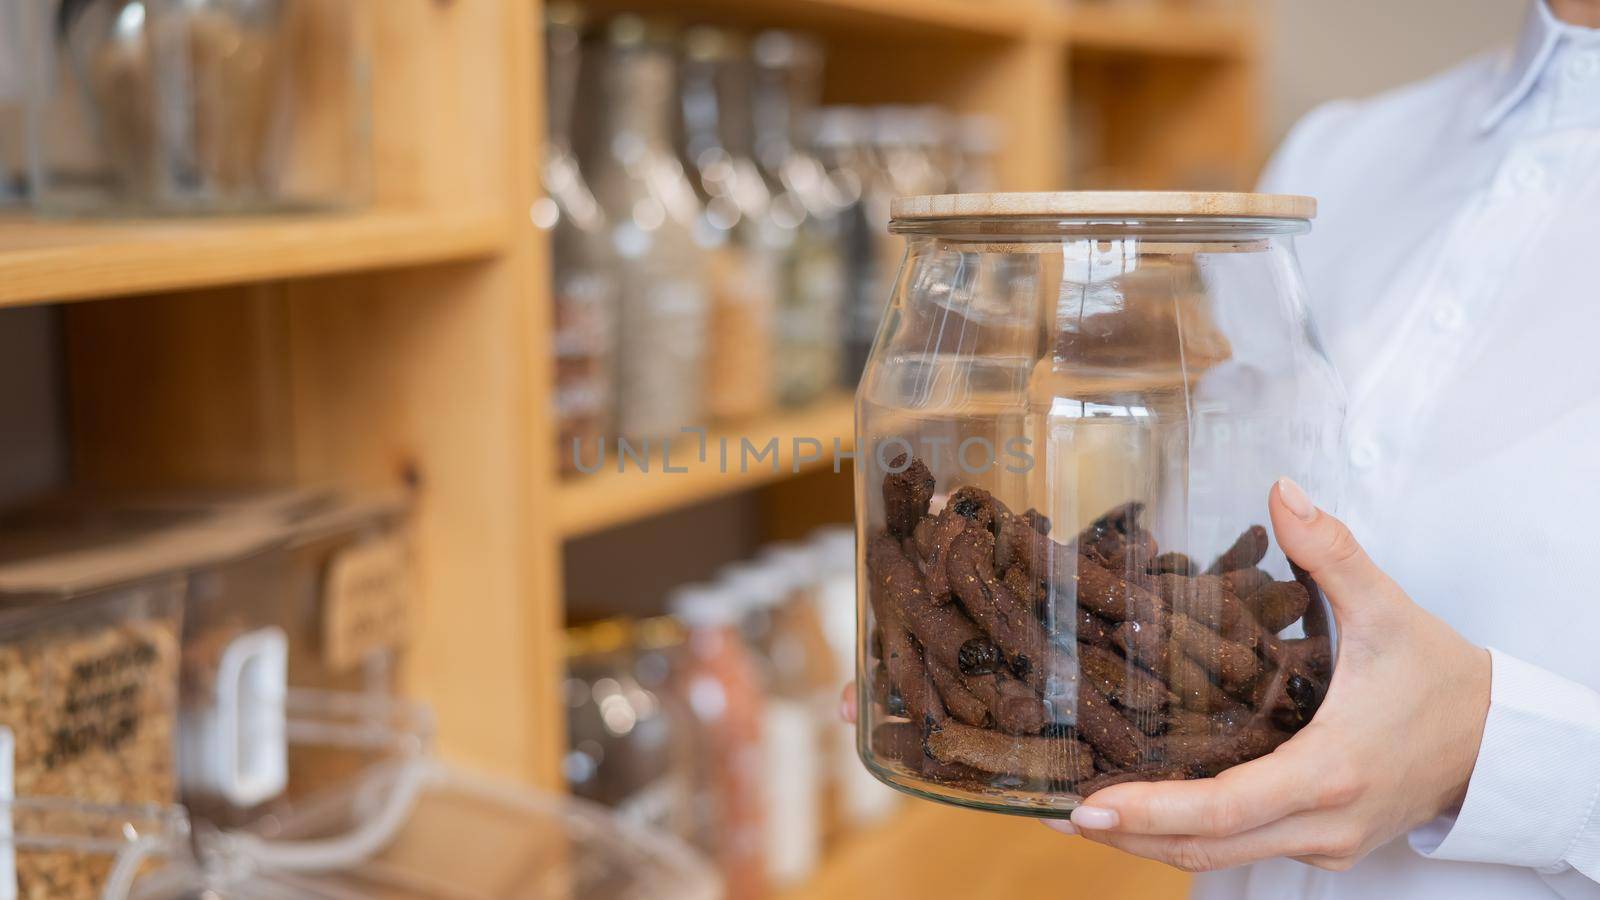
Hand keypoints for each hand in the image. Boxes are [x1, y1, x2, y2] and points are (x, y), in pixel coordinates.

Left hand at [1051, 477, 1491, 872]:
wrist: (1497, 744)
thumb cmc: (1441, 680)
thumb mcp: (1389, 609)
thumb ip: (1333, 550)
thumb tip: (1280, 491)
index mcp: (1330, 771)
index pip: (1226, 807)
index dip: (1153, 810)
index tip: (1088, 806)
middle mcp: (1320, 822)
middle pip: (1205, 848)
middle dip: (1125, 835)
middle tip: (1050, 808)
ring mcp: (1319, 843)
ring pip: (1216, 857)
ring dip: (1146, 840)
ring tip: (1074, 811)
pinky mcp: (1318, 845)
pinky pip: (1238, 849)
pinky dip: (1184, 834)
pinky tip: (1139, 806)